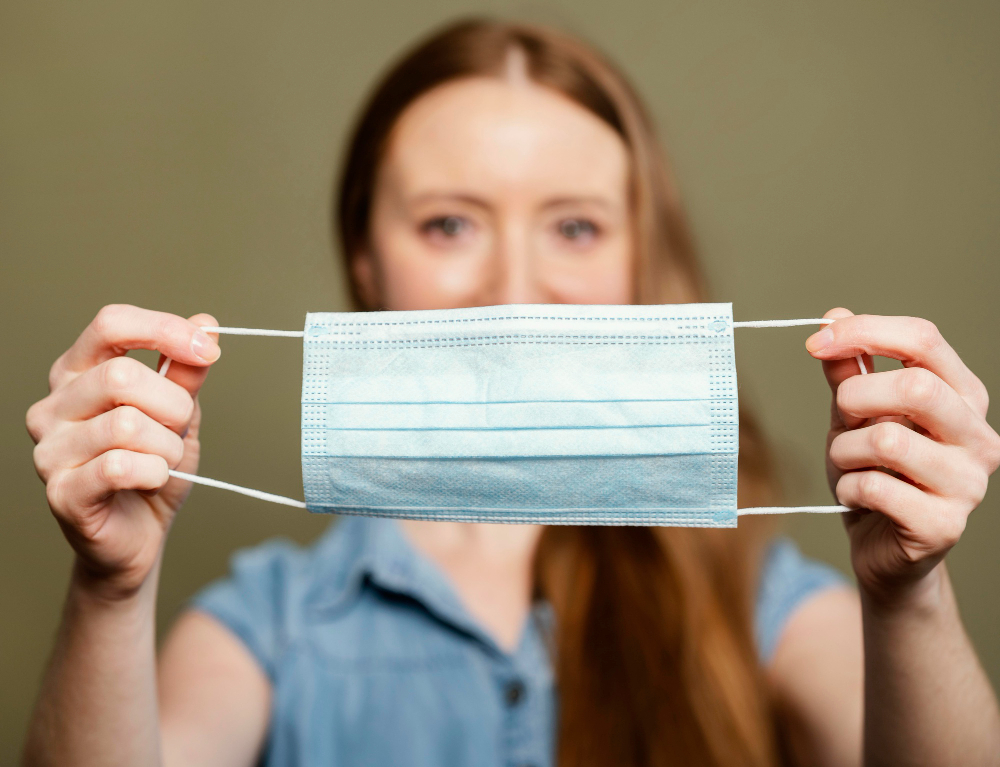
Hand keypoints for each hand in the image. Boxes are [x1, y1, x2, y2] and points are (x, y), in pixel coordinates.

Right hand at [26, 305, 220, 597]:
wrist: (139, 536)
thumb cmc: (152, 467)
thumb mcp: (178, 413)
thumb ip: (187, 371)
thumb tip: (205, 323)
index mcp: (77, 373)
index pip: (110, 324)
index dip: (163, 330)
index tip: (208, 350)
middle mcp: (53, 406)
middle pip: (121, 376)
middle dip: (174, 405)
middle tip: (181, 430)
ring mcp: (50, 449)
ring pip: (126, 425)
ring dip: (167, 446)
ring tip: (165, 461)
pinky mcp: (61, 491)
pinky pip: (120, 467)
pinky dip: (154, 472)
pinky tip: (153, 479)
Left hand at [807, 308, 999, 602]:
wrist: (884, 552)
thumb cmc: (875, 474)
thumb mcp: (855, 417)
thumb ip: (848, 371)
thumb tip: (834, 316)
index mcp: (962, 397)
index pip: (924, 339)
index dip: (865, 331)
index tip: (816, 342)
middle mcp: (977, 436)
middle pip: (915, 386)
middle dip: (855, 397)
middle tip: (840, 418)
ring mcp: (968, 483)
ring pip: (888, 439)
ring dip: (845, 450)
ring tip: (848, 466)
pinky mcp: (944, 525)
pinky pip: (876, 487)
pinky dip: (849, 488)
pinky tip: (857, 497)